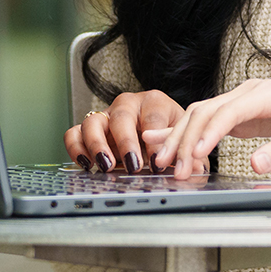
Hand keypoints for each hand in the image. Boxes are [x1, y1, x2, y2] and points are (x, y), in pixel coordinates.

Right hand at [64, 91, 183, 173]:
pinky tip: (86, 165)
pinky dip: (76, 149)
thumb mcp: (182, 139)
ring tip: (107, 166)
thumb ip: (187, 152)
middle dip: (126, 143)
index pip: (153, 117)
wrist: (156, 131)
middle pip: (121, 117)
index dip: (155, 142)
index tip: (158, 163)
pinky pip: (74, 134)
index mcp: (154, 102)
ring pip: (92, 123)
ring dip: (97, 146)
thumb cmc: (169, 133)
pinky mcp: (89, 128)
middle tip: (133, 165)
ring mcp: (106, 115)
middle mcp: (127, 104)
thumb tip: (196, 169)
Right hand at [149, 76, 270, 179]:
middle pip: (205, 112)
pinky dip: (189, 134)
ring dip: (182, 138)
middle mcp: (248, 93)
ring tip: (162, 161)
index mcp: (264, 93)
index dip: (207, 134)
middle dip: (185, 140)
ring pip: (201, 115)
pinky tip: (167, 144)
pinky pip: (209, 122)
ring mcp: (242, 101)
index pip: (227, 113)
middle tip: (173, 169)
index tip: (192, 156)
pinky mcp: (241, 113)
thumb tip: (255, 166)